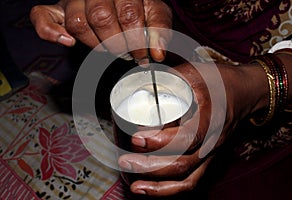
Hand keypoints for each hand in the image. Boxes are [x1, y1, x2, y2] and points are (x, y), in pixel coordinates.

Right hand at [30, 0, 171, 62]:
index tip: (142, 56)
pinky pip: (42, 17)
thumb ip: (158, 29)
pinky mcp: (58, 10)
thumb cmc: (136, 6)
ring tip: (108, 49)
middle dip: (118, 44)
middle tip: (127, 54)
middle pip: (102, 18)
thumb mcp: (154, 11)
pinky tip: (68, 42)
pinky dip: (51, 32)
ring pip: (78, 23)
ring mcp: (74, 0)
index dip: (137, 40)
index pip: (128, 14)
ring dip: (95, 43)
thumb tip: (157, 52)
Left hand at [117, 62, 267, 196]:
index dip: (161, 141)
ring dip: (158, 185)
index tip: (136, 137)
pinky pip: (191, 182)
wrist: (243, 94)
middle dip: (150, 166)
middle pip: (183, 163)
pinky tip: (148, 188)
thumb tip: (138, 81)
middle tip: (125, 161)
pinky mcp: (207, 160)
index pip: (187, 136)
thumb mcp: (195, 71)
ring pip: (187, 179)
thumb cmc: (219, 81)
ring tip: (133, 184)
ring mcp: (211, 153)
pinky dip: (169, 190)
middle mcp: (212, 140)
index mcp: (210, 117)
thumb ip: (168, 77)